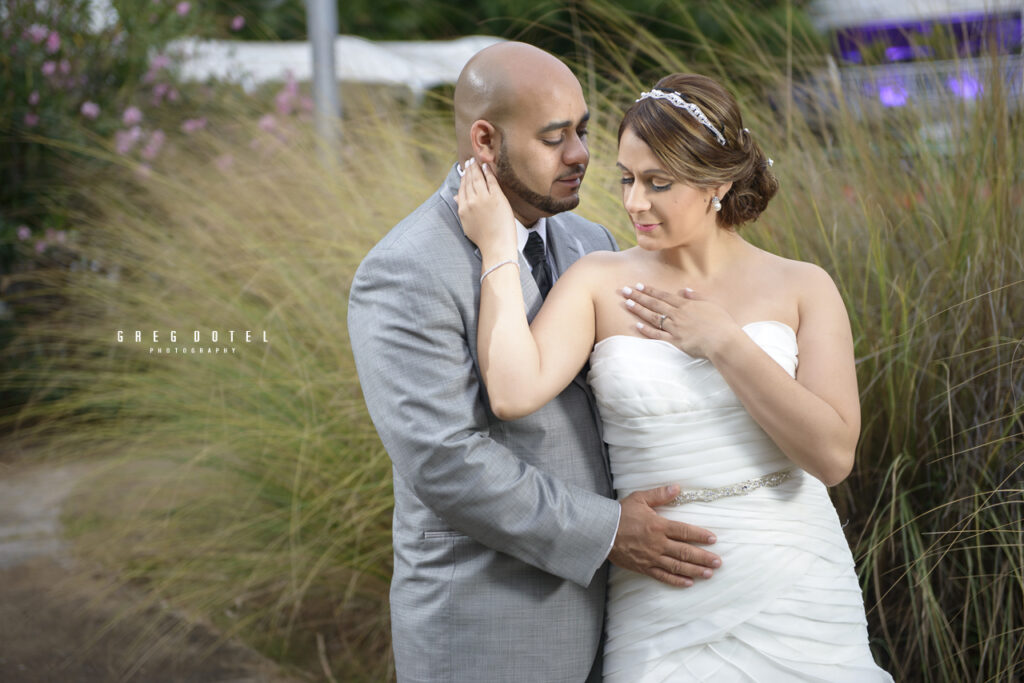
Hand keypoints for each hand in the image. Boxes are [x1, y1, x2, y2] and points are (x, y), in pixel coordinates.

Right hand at [456, 158, 516, 258]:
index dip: (463, 178)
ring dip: (476, 168)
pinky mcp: (496, 197)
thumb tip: (456, 198)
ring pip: (478, 178)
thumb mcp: (467, 224)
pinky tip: (486, 166)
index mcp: (463, 208)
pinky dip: (488, 172)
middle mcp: (471, 201)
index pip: (462, 189)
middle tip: (469, 161)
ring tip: (476, 161)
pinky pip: (491, 180)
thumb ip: (462, 209)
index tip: (464, 171)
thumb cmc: (484, 238)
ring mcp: (483, 198)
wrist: (496, 246)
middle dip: (469, 169)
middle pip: (469, 181)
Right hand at [608, 485, 719, 587]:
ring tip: (709, 574)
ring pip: (677, 566)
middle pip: (685, 552)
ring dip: (695, 570)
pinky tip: (688, 583)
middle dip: (704, 557)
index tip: (713, 539)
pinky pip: (663, 576)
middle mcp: (658, 544)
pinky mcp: (644, 567)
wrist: (600, 532)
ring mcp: (651, 558)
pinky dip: (676, 581)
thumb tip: (677, 488)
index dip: (700, 536)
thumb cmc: (620, 514)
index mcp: (658, 526)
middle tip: (718, 562)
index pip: (685, 531)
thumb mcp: (639, 499)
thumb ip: (660, 494)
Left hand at [620, 283, 739, 358]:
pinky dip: (647, 330)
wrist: (723, 340)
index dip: (650, 291)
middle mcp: (677, 315)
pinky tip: (637, 325)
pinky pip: (658, 335)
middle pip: (654, 304)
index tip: (639, 286)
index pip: (664, 296)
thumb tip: (684, 290)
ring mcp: (675, 328)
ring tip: (627, 304)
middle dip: (638, 296)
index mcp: (686, 305)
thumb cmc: (721, 323)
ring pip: (653, 317)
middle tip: (625, 291)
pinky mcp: (675, 341)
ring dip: (639, 310)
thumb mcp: (711, 305)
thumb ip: (696, 297)